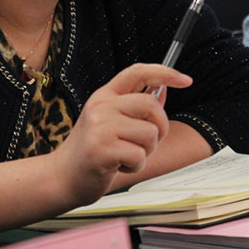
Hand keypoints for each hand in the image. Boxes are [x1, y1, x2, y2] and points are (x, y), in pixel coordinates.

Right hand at [49, 63, 191, 207]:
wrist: (63, 176)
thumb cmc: (90, 151)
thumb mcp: (109, 122)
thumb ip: (135, 106)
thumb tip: (163, 89)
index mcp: (104, 96)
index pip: (137, 72)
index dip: (165, 72)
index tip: (185, 79)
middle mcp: (101, 107)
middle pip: (151, 105)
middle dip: (160, 128)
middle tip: (146, 142)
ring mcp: (100, 127)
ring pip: (150, 134)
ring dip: (146, 152)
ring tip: (126, 156)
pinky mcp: (102, 149)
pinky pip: (140, 156)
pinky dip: (136, 166)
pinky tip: (119, 166)